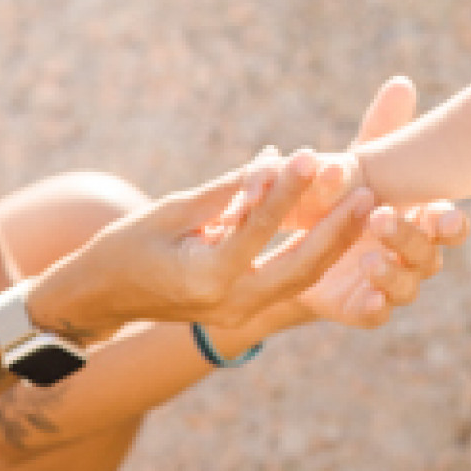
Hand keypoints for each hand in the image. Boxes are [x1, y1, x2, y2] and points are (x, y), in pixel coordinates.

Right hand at [33, 151, 373, 344]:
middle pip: (298, 267)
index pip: (259, 230)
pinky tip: (340, 227)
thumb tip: (275, 160)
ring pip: (302, 280)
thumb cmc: (127, 245)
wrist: (102, 297)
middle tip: (368, 191)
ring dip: (335, 243)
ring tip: (366, 206)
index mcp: (204, 277)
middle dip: (336, 230)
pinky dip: (314, 255)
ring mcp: (239, 314)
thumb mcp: (172, 210)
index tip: (312, 156)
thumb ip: (227, 191)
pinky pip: (290, 283)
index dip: (287, 191)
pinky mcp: (244, 311)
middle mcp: (229, 304)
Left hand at [217, 80, 467, 338]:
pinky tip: (366, 294)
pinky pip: (377, 313)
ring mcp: (393, 284)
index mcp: (420, 218)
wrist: (299, 242)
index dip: (452, 223)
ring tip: (367, 259)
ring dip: (392, 271)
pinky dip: (376, 304)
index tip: (443, 213)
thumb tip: (401, 83)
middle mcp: (414, 253)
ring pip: (407, 286)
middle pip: (429, 253)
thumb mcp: (355, 161)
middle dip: (409, 236)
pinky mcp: (364, 307)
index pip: (451, 225)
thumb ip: (378, 132)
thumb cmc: (341, 193)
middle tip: (380, 218)